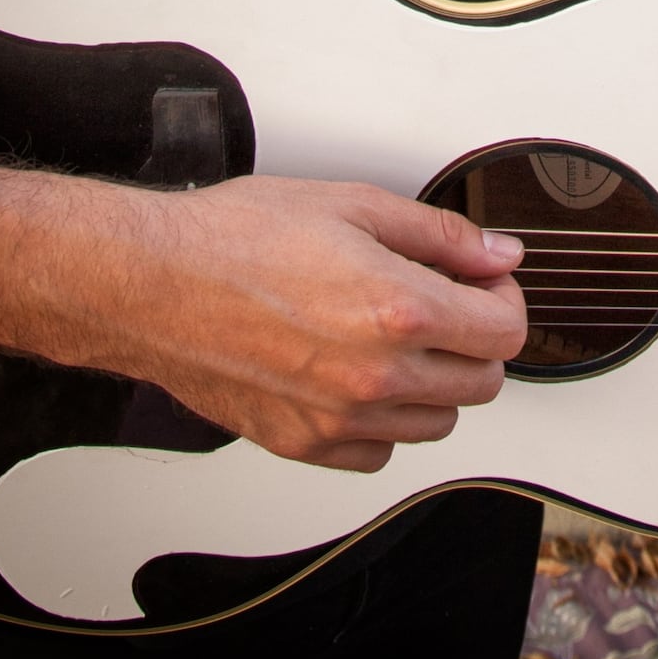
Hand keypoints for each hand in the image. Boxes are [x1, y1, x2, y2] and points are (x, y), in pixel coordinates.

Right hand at [108, 176, 527, 470]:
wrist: (152, 283)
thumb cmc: (235, 238)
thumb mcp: (353, 204)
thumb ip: (440, 235)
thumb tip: (495, 253)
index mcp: (397, 309)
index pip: (505, 332)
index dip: (504, 298)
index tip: (485, 282)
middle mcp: (375, 376)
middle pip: (481, 383)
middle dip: (475, 338)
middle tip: (447, 302)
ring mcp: (339, 420)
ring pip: (436, 424)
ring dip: (434, 382)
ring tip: (397, 334)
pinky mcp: (303, 444)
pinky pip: (379, 454)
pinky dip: (384, 422)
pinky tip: (360, 374)